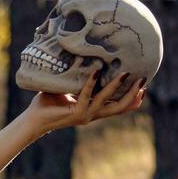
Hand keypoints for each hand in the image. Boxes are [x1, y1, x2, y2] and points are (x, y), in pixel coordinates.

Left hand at [22, 63, 147, 136]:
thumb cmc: (48, 102)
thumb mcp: (68, 88)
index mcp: (94, 110)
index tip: (144, 88)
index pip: (119, 107)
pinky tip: (96, 71)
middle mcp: (92, 114)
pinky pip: (87, 96)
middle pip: (120, 107)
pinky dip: (92, 83)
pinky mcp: (75, 114)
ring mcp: (85, 115)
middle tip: (143, 78)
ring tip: (125, 73)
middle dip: (133, 94)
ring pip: (108, 103)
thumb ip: (80, 79)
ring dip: (117, 87)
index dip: (133, 100)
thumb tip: (86, 59)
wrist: (33, 119)